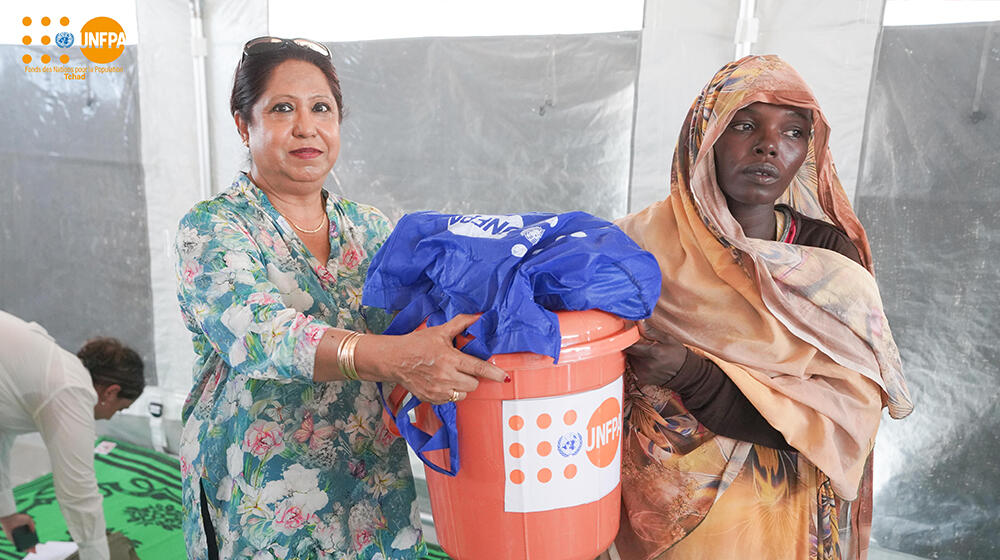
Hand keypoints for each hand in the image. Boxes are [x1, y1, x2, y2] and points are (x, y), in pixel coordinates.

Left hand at [0, 512, 35, 553]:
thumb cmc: (18, 518)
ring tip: (31, 549)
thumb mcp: (28, 519)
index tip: (36, 542)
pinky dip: (21, 547)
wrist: (9, 518)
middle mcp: (20, 533)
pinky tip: (25, 548)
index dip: (33, 539)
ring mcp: (16, 537)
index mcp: (24, 529)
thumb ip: (32, 525)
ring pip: (22, 543)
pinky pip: (16, 544)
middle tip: (34, 547)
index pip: (30, 535)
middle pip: (26, 540)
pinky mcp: (11, 539)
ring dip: (26, 546)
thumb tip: (33, 531)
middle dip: (30, 544)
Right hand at [359, 314, 507, 403]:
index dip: (494, 373)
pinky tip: (441, 382)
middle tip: (463, 368)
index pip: (478, 368)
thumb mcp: (439, 331)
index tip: (504, 377)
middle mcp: (445, 377)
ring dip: (462, 386)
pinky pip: (451, 400)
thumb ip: (461, 323)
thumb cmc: (416, 344)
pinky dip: (450, 393)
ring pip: (463, 394)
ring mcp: (438, 391)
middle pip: (473, 384)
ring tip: (451, 375)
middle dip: (473, 377)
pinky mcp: (431, 399)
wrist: (394, 359)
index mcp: (450, 359)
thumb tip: (478, 317)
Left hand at [625, 320, 688, 386]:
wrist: (684, 374)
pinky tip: (647, 360)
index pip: (629, 345)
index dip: (626, 338)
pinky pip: (633, 366)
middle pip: (629, 352)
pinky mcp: (642, 378)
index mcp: (653, 352)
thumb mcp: (667, 339)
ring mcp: (643, 373)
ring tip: (646, 352)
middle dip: (632, 345)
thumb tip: (638, 320)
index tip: (628, 334)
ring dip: (634, 354)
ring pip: (630, 358)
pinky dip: (637, 362)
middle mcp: (646, 364)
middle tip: (641, 342)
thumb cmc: (677, 354)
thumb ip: (650, 331)